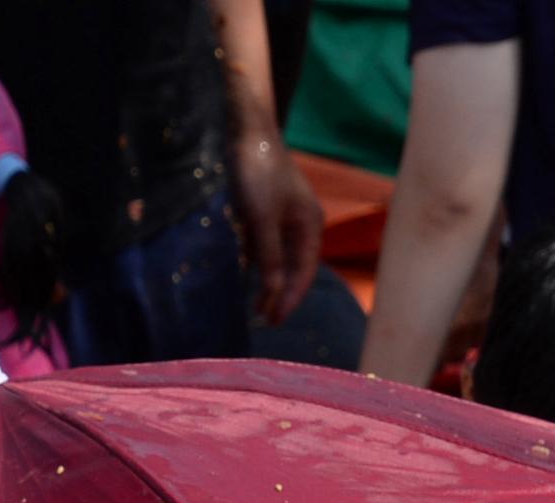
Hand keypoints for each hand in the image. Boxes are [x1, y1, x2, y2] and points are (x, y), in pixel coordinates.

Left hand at [229, 130, 325, 327]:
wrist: (246, 130)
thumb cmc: (258, 172)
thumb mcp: (262, 219)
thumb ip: (269, 258)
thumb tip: (272, 294)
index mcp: (310, 226)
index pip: (303, 272)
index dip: (289, 299)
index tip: (273, 320)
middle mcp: (301, 224)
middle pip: (292, 267)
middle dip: (279, 293)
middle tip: (264, 318)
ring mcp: (283, 217)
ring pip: (277, 257)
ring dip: (266, 279)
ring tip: (254, 304)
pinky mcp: (265, 209)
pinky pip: (263, 243)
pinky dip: (256, 259)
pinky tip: (244, 272)